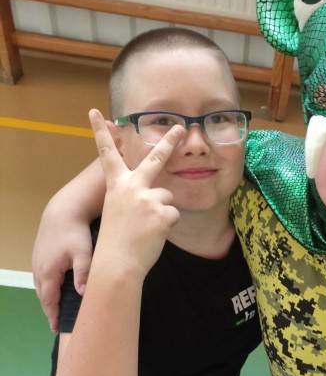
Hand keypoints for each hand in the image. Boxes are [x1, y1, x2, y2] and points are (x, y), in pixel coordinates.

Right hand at [32, 223, 92, 332]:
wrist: (63, 212)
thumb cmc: (75, 233)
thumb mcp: (83, 253)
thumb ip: (83, 273)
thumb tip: (83, 294)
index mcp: (49, 272)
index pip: (49, 300)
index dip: (53, 315)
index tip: (57, 328)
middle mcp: (39, 270)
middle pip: (43, 296)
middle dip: (49, 311)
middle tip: (57, 325)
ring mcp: (37, 263)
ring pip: (41, 288)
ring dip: (47, 300)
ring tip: (55, 312)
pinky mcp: (40, 257)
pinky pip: (41, 279)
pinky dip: (46, 289)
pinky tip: (54, 291)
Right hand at [89, 108, 181, 278]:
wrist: (117, 263)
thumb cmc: (117, 241)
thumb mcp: (118, 211)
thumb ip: (133, 197)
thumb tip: (157, 195)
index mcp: (116, 186)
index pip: (107, 154)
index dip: (100, 132)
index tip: (95, 112)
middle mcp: (132, 187)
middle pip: (154, 159)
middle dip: (169, 141)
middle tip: (180, 127)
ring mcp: (147, 198)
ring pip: (167, 198)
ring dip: (163, 213)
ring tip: (147, 228)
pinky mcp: (161, 213)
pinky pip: (174, 216)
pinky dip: (167, 226)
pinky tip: (154, 235)